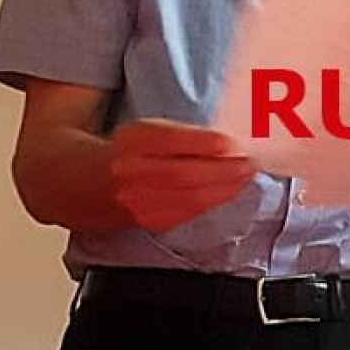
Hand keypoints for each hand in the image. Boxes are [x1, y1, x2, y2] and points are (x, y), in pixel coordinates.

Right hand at [110, 119, 254, 231]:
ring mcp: (138, 200)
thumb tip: (229, 143)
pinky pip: (187, 213)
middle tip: (250, 164)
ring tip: (245, 177)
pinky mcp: (149, 220)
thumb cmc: (139, 149)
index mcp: (134, 139)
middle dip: (222, 171)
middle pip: (181, 174)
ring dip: (224, 189)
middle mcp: (131, 170)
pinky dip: (212, 201)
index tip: (233, 143)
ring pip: (187, 199)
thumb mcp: (157, 129)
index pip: (170, 140)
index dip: (204, 143)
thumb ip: (189, 135)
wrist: (100, 181)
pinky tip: (228, 191)